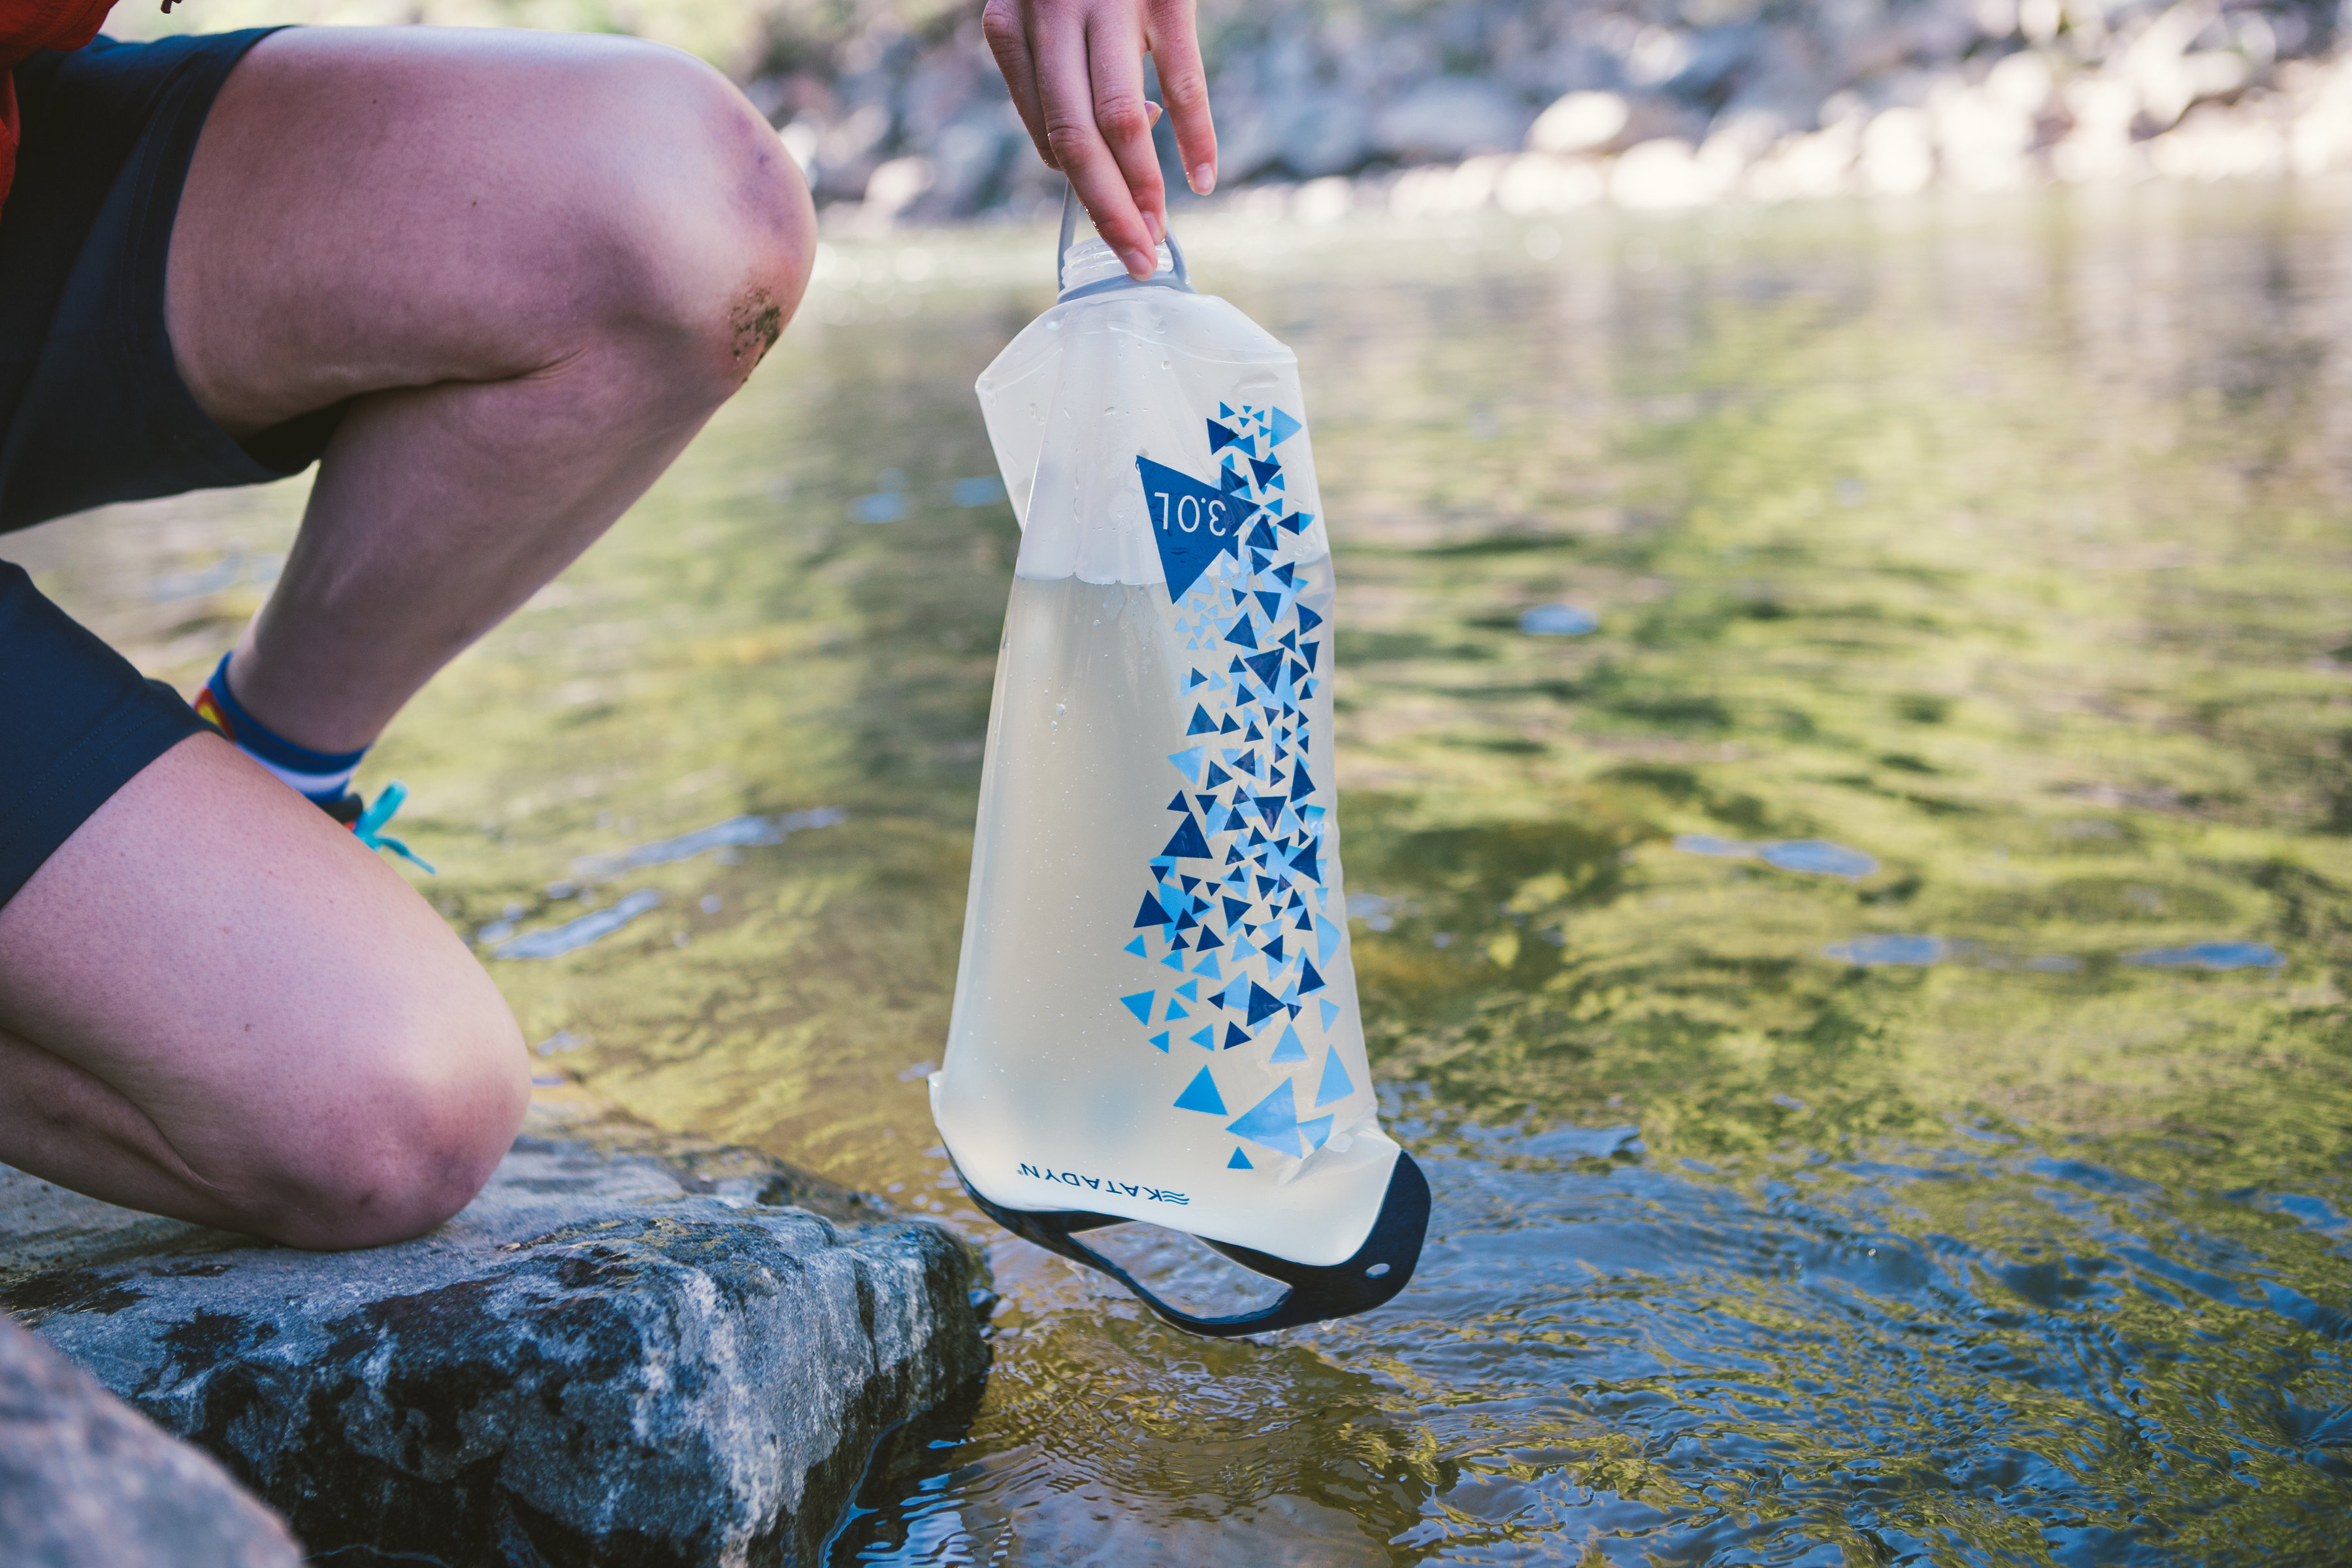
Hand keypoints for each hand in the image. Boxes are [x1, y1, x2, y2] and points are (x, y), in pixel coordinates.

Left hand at [982, 0, 1217, 280]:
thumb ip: (1066, 76)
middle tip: (1136, 260)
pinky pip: (1182, 82)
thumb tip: (1123, 154)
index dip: (1083, 192)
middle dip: (1107, 212)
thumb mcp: (1051, 14)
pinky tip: (1203, 177)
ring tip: (1162, 231)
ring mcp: (1108, 4)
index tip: (1116, 229)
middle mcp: (1050, 17)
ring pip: (1119, 122)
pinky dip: (1195, 138)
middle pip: (1074, 141)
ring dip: (1144, 189)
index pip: (1044, 135)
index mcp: (1010, 28)